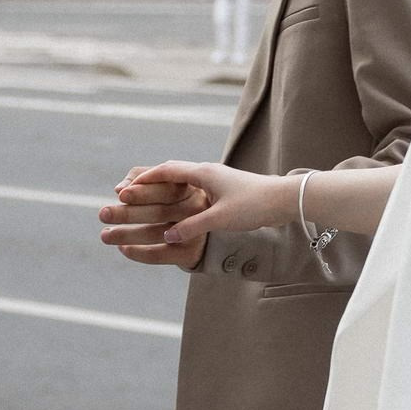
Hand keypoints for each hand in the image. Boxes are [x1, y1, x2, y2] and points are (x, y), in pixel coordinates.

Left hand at [98, 164, 212, 267]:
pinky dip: (138, 253)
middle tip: (103, 214)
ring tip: (105, 235)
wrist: (206, 229)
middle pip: (159, 211)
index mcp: (189, 187)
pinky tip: (122, 248)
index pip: (165, 188)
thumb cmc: (177, 198)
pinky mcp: (189, 253)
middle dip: (128, 213)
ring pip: (155, 234)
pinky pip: (159, 255)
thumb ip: (141, 177)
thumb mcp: (164, 183)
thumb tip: (119, 189)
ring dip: (126, 235)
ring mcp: (194, 232)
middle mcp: (195, 209)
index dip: (143, 192)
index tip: (120, 195)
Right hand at [99, 161, 293, 262]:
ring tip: (148, 198)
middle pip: (171, 172)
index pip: (165, 171)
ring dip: (165, 188)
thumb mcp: (220, 219)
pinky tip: (178, 206)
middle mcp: (207, 172)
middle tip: (130, 192)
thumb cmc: (254, 206)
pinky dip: (181, 195)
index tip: (125, 188)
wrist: (285, 200)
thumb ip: (191, 228)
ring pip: (183, 180)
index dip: (144, 180)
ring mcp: (216, 179)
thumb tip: (167, 238)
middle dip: (150, 182)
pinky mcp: (225, 188)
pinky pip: (195, 188)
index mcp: (203, 173)